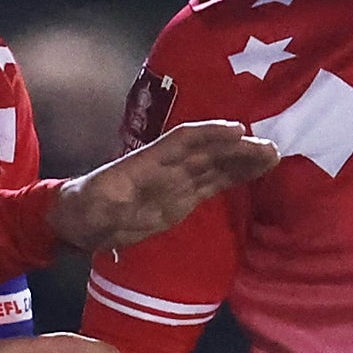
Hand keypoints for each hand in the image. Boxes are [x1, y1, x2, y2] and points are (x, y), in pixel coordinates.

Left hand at [49, 122, 276, 252]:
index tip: (237, 131)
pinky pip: (214, 184)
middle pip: (206, 152)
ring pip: (215, 166)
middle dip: (237, 148)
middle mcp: (166, 167)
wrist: (79, 221)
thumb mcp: (91, 208)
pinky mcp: (183, 199)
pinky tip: (257, 172)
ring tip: (273, 155)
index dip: (208, 135)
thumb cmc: (83, 209)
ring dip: (243, 159)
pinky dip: (236, 176)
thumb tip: (115, 203)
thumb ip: (107, 204)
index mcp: (145, 163)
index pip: (182, 142)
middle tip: (270, 146)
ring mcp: (176, 182)